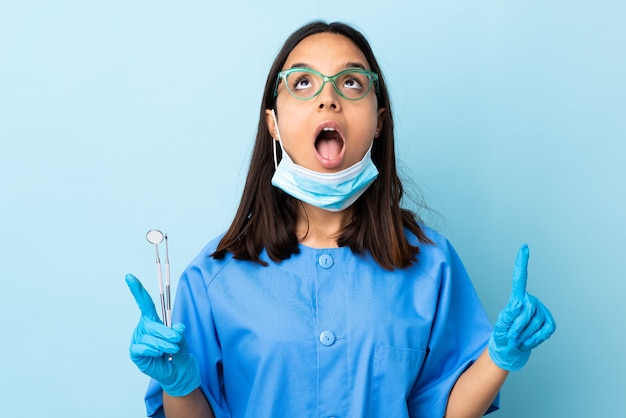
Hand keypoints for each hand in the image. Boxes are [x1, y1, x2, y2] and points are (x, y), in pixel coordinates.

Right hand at [126, 274, 200, 395]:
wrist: (177, 371)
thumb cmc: (177, 351)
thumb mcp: (181, 338)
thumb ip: (178, 331)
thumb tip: (177, 328)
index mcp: (153, 319)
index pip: (144, 302)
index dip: (137, 289)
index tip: (129, 276)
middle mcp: (143, 327)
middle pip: (153, 324)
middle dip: (167, 333)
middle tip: (177, 340)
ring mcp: (137, 339)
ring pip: (151, 338)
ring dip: (164, 345)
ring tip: (171, 350)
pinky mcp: (135, 352)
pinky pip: (143, 348)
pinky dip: (153, 351)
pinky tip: (157, 355)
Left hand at [488, 245, 555, 370]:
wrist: (511, 349)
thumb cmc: (503, 335)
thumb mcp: (501, 325)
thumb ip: (508, 316)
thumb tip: (518, 303)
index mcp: (517, 298)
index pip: (519, 280)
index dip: (521, 264)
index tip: (524, 247)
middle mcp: (531, 301)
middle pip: (526, 311)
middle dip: (516, 327)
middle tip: (511, 335)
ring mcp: (542, 312)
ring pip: (534, 324)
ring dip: (524, 336)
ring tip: (518, 338)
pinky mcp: (550, 323)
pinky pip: (543, 333)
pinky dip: (534, 341)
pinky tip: (528, 341)